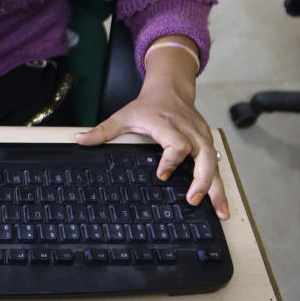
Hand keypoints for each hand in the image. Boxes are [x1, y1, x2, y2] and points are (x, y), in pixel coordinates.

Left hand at [74, 80, 228, 219]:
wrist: (171, 88)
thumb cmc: (148, 105)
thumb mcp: (123, 115)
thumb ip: (102, 131)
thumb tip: (79, 139)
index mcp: (167, 124)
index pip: (177, 143)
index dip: (171, 159)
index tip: (162, 174)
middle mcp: (189, 130)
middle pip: (203, 154)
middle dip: (201, 179)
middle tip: (193, 199)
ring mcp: (202, 136)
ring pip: (215, 162)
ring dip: (217, 187)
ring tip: (220, 212)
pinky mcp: (208, 142)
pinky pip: (217, 164)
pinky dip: (220, 184)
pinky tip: (221, 204)